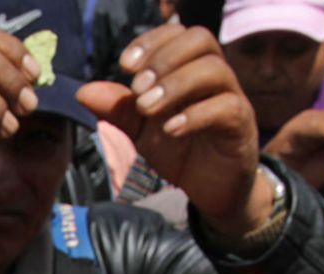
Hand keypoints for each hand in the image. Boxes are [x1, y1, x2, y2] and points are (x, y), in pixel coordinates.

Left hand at [77, 25, 264, 235]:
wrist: (210, 191)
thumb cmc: (181, 152)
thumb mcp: (142, 131)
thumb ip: (118, 110)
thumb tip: (82, 92)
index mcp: (191, 69)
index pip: (178, 32)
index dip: (151, 42)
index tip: (125, 65)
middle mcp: (215, 77)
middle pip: (200, 39)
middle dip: (164, 59)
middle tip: (138, 89)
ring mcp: (232, 98)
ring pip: (213, 70)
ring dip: (175, 85)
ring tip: (148, 109)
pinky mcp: (241, 126)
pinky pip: (225, 107)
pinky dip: (194, 115)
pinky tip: (170, 129)